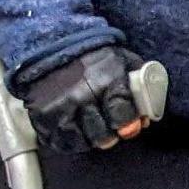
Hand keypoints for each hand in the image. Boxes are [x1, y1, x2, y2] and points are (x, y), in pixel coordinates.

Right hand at [18, 45, 150, 152]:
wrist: (51, 46)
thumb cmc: (93, 56)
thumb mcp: (123, 61)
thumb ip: (139, 86)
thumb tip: (146, 119)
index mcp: (107, 80)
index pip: (122, 114)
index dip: (129, 124)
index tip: (130, 126)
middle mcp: (82, 96)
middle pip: (103, 135)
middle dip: (110, 134)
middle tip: (109, 127)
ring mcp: (60, 108)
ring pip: (82, 142)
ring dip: (89, 138)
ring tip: (91, 125)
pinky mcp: (42, 116)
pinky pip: (60, 143)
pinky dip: (69, 140)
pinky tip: (74, 128)